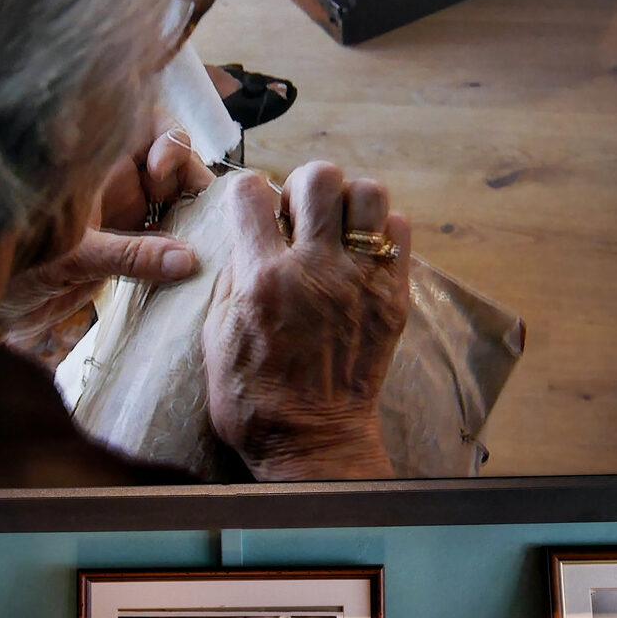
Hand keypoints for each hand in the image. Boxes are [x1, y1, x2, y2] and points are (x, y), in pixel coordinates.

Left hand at [0, 126, 210, 365]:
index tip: (161, 167)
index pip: (144, 124)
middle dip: (190, 178)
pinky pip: (163, 240)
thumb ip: (129, 255)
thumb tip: (186, 259)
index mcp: (89, 159)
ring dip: (192, 216)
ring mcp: (119, 212)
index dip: (166, 137)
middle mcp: (109, 179)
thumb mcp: (72, 256)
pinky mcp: (124, 246)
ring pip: (172, 200)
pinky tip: (195, 263)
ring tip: (209, 238)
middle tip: (203, 208)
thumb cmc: (10, 267)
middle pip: (169, 161)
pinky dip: (181, 249)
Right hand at [203, 163, 409, 479]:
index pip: (251, 192)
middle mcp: (315, 271)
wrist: (313, 440)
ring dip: (348, 203)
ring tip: (336, 228)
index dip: (248, 195)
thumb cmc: (255, 398)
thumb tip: (246, 237)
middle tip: (299, 215)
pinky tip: (362, 254)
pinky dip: (381, 233)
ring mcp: (360, 282)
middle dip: (302, 187)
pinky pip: (400, 232)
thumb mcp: (216, 336)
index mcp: (262, 279)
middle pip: (318, 177)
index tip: (253, 211)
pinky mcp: (392, 297)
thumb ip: (232, 277)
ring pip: (368, 194)